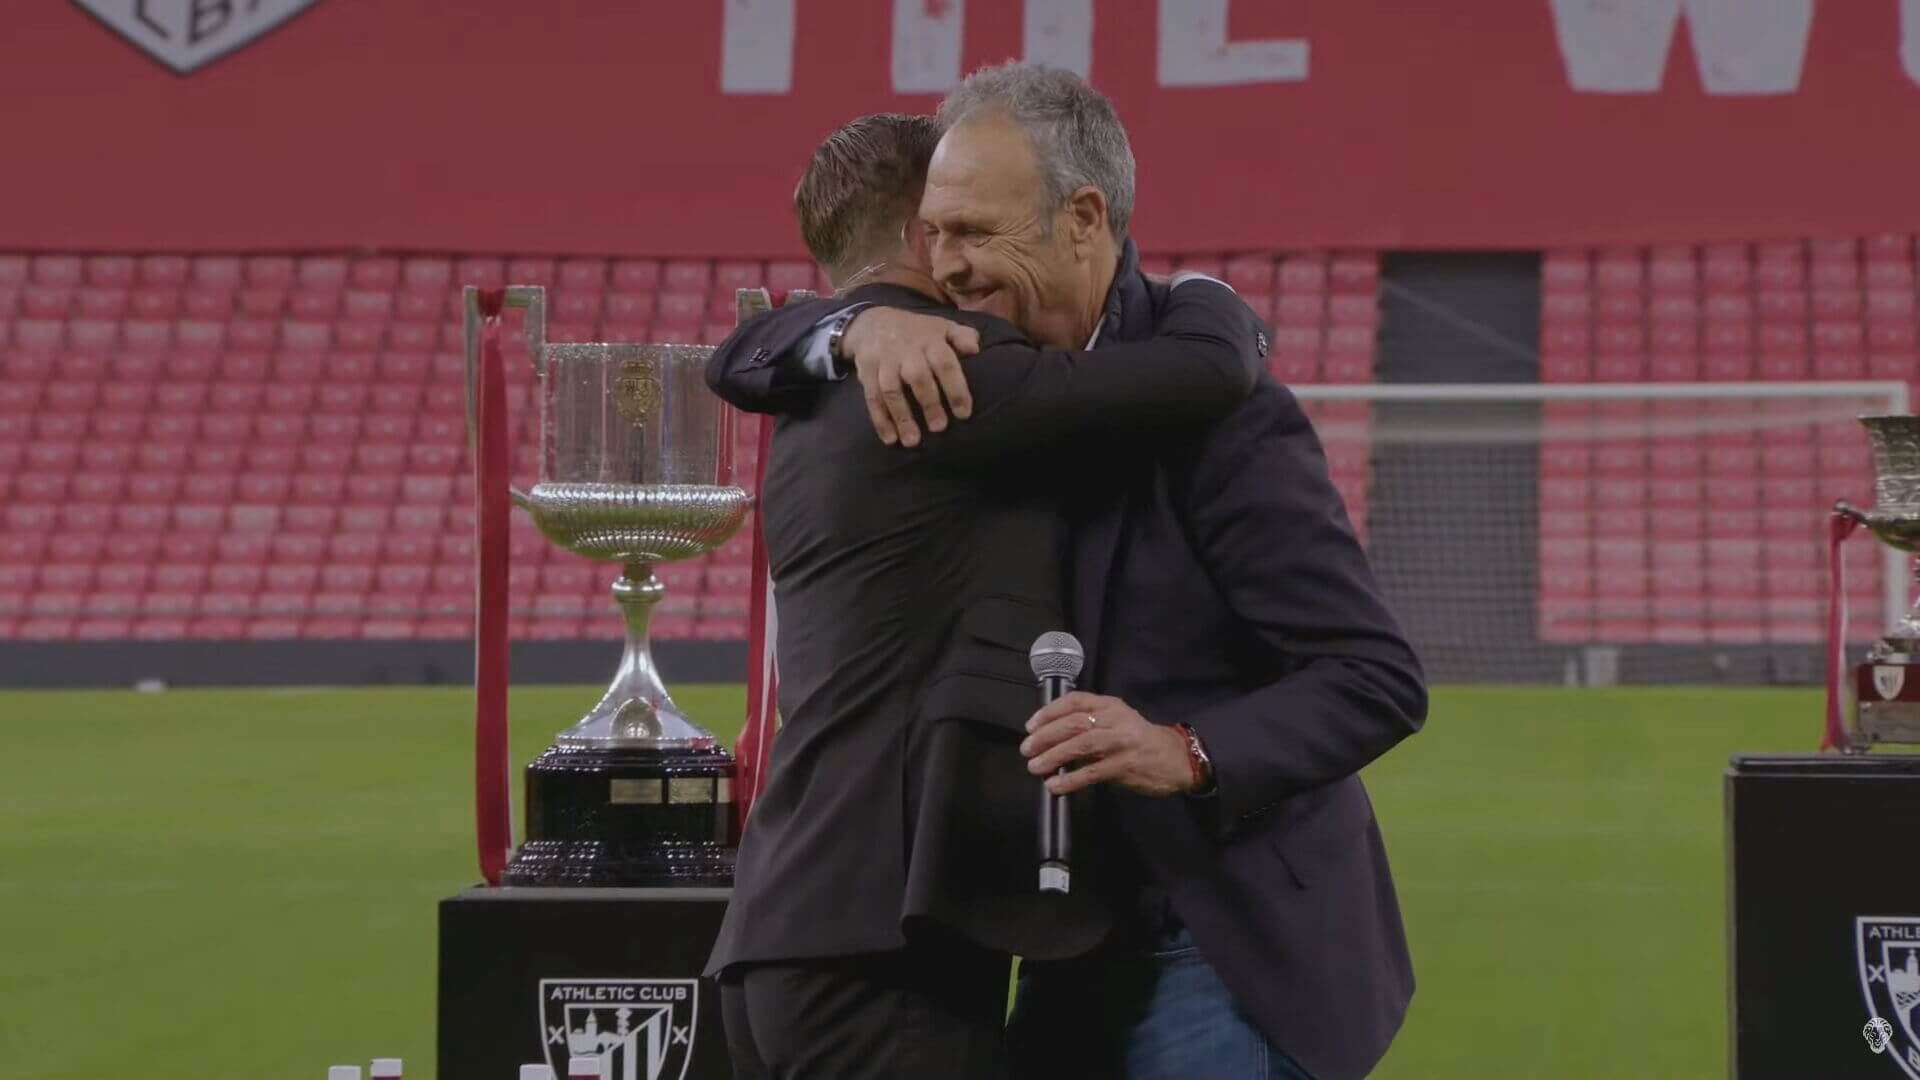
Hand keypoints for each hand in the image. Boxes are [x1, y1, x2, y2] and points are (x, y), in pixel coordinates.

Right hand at [840, 308, 979, 446]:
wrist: (872, 322)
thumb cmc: (917, 333)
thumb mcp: (941, 327)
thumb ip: (962, 337)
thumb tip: (975, 349)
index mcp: (929, 341)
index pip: (945, 363)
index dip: (955, 388)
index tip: (964, 414)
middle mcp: (906, 351)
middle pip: (917, 377)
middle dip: (929, 403)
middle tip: (939, 428)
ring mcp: (884, 362)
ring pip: (892, 390)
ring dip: (902, 416)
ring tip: (912, 442)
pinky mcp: (866, 372)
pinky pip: (872, 398)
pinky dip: (880, 419)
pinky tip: (890, 439)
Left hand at [1020, 691, 1196, 797]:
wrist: (1176, 758)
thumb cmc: (1139, 741)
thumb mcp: (1117, 722)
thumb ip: (1089, 724)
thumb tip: (1051, 739)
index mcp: (1110, 706)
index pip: (1075, 701)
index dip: (1049, 712)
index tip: (1031, 725)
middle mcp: (1115, 720)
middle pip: (1074, 723)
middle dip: (1046, 736)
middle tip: (1027, 749)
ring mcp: (1121, 743)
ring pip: (1081, 745)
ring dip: (1054, 756)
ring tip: (1035, 767)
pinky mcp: (1126, 766)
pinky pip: (1093, 772)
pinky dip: (1071, 779)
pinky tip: (1056, 785)